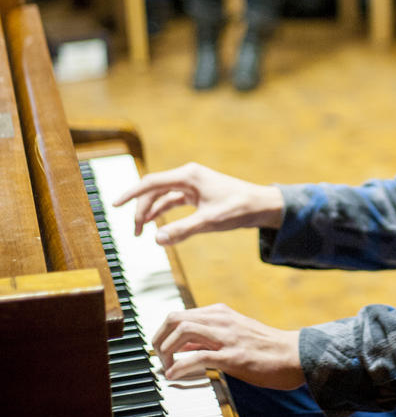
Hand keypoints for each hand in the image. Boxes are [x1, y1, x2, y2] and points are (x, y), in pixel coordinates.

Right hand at [113, 161, 284, 244]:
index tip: (113, 205)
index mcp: (188, 176)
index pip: (151, 182)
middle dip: (141, 209)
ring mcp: (193, 184)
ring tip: (142, 233)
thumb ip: (183, 230)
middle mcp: (188, 176)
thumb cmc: (238, 209)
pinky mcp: (198, 193)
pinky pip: (173, 201)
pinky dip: (163, 212)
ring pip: (163, 196)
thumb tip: (157, 240)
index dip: (130, 194)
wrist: (261, 205)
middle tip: (135, 233)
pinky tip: (157, 226)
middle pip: (154, 190)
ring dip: (151, 212)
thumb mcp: (210, 221)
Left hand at [152, 302, 303, 387]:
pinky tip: (175, 375)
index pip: (179, 315)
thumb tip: (183, 347)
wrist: (295, 355)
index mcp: (220, 313)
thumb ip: (210, 337)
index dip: (163, 333)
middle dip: (159, 339)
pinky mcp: (234, 356)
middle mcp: (221, 320)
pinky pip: (198, 357)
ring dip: (167, 351)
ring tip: (166, 368)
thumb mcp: (235, 334)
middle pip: (175, 319)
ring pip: (183, 331)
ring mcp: (227, 337)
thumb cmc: (266, 348)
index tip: (159, 350)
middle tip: (158, 359)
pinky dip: (181, 366)